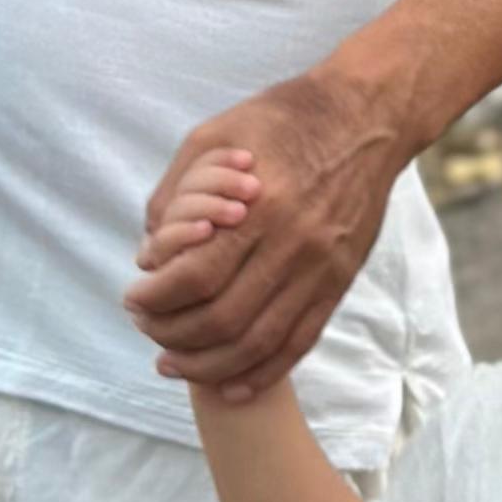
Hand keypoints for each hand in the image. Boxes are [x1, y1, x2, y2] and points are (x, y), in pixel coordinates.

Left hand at [126, 62, 410, 398]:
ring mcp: (321, 269)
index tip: (134, 298)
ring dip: (209, 364)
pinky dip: (262, 373)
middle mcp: (294, 245)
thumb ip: (175, 192)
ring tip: (175, 363)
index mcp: (260, 205)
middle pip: (223, 319)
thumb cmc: (284, 118)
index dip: (156, 299)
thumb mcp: (216, 135)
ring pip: (259, 343)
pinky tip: (230, 384)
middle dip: (172, 334)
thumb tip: (150, 255)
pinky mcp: (339, 282)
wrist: (367, 118)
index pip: (196, 276)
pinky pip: (300, 343)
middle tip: (147, 327)